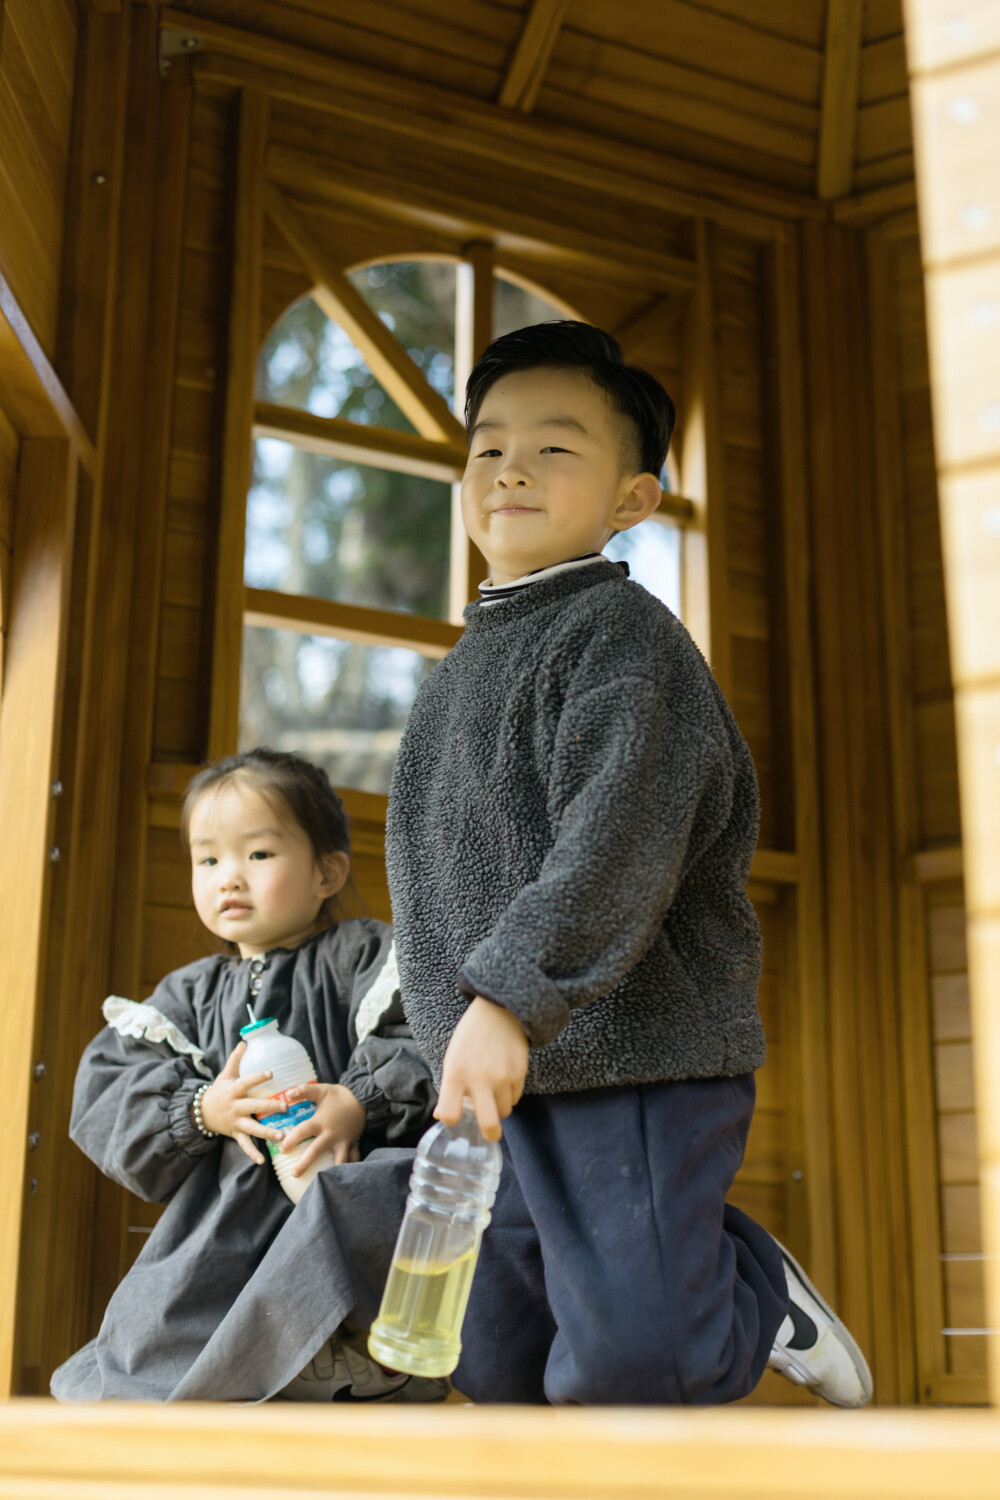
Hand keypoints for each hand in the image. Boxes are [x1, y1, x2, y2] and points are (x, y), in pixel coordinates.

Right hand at [198, 1041, 284, 1164]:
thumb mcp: (225, 1074)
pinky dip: (252, 1153)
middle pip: (254, 1106)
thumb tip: (245, 1041)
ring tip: (281, 1135)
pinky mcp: (235, 1134)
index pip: (246, 1082)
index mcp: (234, 1090)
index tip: (271, 1073)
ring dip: (266, 1133)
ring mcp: (235, 1122)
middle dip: (269, 1107)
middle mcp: (235, 1107)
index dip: (258, 1077)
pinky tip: (262, 1161)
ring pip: (252, 1129)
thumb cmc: (218, 1091)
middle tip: (285, 1106)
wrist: (200, 1112)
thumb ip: (236, 1059)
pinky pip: (244, 1145)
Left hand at [280, 1082, 366, 1173]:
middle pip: (316, 1151)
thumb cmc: (340, 1095)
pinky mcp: (353, 1144)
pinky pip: (352, 1160)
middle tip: (294, 1174)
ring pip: (337, 1161)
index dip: (291, 1140)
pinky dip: (349, 1169)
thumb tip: (287, 1094)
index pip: (302, 1132)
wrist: (364, 1097)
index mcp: (321, 1122)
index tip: (282, 1149)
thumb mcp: (321, 1090)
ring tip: (322, 1184)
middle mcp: (331, 1134)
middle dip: (304, 1164)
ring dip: (329, 1172)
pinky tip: (343, 1180)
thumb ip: (304, 1090)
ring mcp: (344, 1141)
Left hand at [435, 996, 528, 1140]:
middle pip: (489, 1123)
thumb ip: (448, 1089)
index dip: (451, 1119)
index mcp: (456, 1074)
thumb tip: (441, 1117)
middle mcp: (480, 1079)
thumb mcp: (452, 1059)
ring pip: (505, 1111)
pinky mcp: (520, 1073)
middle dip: (491, 1133)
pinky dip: (510, 1094)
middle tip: (489, 1132)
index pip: (449, 1113)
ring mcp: (502, 1077)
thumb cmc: (470, 1038)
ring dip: (500, 1107)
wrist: (499, 1012)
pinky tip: (504, 1078)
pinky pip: (516, 1097)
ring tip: (494, 1090)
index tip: (454, 1117)